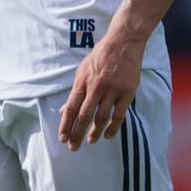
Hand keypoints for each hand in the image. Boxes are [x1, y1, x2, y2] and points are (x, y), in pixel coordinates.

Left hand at [58, 33, 144, 150]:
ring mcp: (112, 90)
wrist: (123, 43)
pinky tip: (108, 135)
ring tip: (90, 141)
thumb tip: (63, 110)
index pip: (70, 108)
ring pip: (101, 118)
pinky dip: (112, 127)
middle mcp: (95, 87)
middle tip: (73, 147)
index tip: (62, 138)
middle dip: (77, 134)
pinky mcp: (127, 92)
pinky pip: (119, 115)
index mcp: (82, 82)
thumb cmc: (100, 56)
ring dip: (94, 133)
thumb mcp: (82, 70)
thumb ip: (75, 91)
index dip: (65, 125)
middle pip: (83, 116)